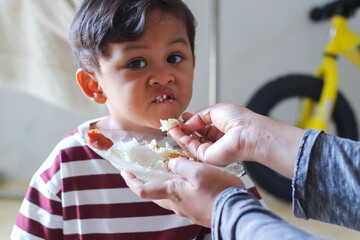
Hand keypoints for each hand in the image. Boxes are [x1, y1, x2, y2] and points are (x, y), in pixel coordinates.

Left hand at [121, 158, 244, 226]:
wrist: (236, 212)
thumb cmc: (218, 190)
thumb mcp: (198, 170)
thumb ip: (181, 165)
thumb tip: (170, 163)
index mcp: (173, 193)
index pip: (143, 190)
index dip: (131, 181)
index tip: (124, 172)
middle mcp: (177, 204)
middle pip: (154, 195)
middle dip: (146, 184)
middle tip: (143, 172)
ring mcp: (187, 211)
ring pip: (168, 198)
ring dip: (162, 186)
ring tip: (166, 174)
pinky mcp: (197, 212)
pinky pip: (182, 201)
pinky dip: (177, 190)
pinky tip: (187, 183)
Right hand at [169, 103, 260, 165]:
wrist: (248, 132)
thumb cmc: (240, 120)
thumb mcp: (215, 111)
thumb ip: (199, 116)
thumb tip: (187, 121)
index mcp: (222, 129)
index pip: (203, 128)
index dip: (191, 122)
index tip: (182, 117)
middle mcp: (217, 142)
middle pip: (196, 137)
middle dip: (183, 129)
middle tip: (173, 123)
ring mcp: (212, 151)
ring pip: (191, 144)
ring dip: (180, 135)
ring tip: (171, 126)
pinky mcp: (208, 158)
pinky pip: (192, 149)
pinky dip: (182, 140)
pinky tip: (176, 132)